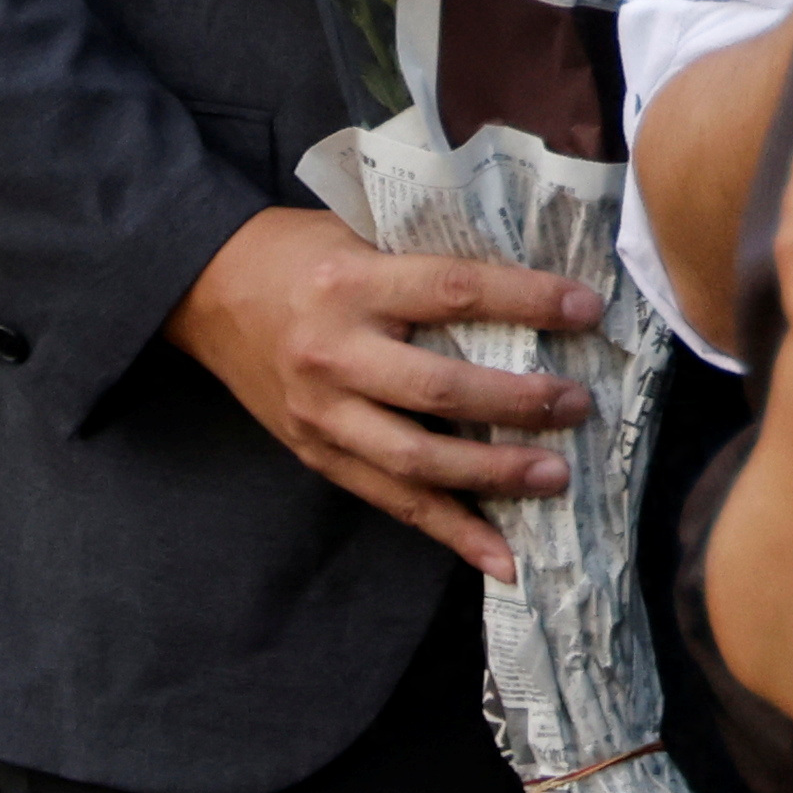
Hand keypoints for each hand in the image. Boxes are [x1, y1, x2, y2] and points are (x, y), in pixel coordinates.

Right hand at [169, 205, 602, 580]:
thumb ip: (428, 264)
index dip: (527, 302)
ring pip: (417, 459)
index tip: (587, 311)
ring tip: (555, 478)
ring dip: (493, 474)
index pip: (454, 292)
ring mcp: (322, 413)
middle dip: (519, 403)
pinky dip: (451, 532)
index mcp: (351, 283)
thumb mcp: (359, 234)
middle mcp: (333, 352)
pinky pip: (392, 501)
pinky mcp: (317, 454)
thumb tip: (532, 291)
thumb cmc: (298, 254)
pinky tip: (503, 558)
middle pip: (439, 389)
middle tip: (577, 405)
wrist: (205, 290)